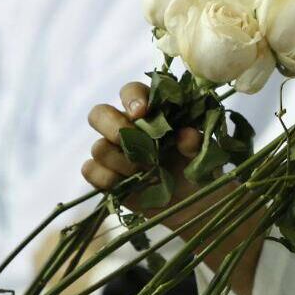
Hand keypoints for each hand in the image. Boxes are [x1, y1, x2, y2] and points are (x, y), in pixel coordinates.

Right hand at [82, 82, 203, 223]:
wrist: (191, 203)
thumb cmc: (197, 168)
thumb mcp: (204, 155)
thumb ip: (196, 143)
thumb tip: (186, 134)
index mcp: (150, 111)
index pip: (130, 91)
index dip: (132, 98)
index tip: (142, 112)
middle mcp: (126, 127)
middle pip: (99, 113)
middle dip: (114, 128)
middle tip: (136, 145)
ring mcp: (113, 152)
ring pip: (97, 147)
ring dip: (121, 161)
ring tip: (146, 172)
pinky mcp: (106, 176)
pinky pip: (90, 171)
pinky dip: (107, 178)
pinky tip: (128, 184)